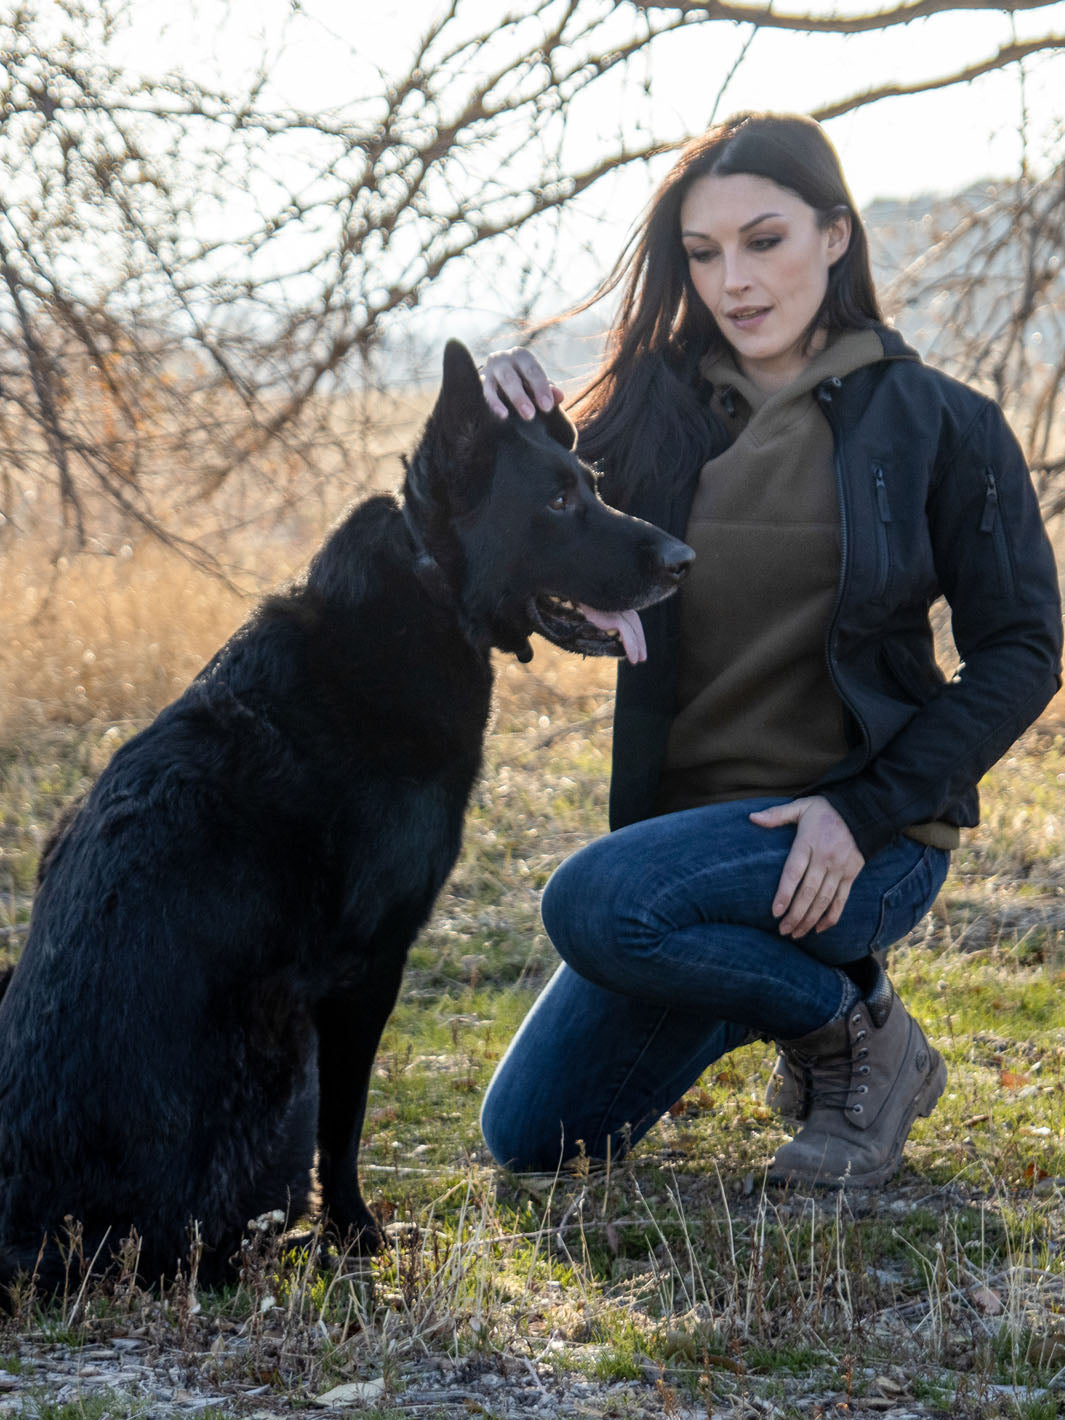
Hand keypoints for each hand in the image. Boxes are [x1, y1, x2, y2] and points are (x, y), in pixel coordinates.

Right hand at [482, 346, 564, 419]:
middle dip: (520, 397)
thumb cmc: (524, 382)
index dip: (540, 388)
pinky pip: (482, 393)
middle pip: (511, 378)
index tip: (547, 407)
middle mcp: (503, 359)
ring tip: (507, 416)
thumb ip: (548, 390)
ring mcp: (488, 371)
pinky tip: (499, 415)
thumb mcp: (537, 384)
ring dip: (501, 401)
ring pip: (493, 385)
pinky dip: (491, 404)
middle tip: (530, 415)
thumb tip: (559, 396)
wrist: (498, 378)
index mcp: (521, 356)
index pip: (532, 371)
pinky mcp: (478, 383)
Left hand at [749, 797, 864, 938]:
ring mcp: (840, 868)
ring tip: (795, 933)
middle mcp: (825, 858)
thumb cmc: (825, 810)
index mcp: (808, 842)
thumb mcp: (801, 806)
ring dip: (810, 920)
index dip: (784, 894)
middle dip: (795, 915)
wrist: (863, 810)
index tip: (775, 912)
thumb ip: (777, 815)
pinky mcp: (852, 874)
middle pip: (809, 892)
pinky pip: (842, 900)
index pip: (794, 872)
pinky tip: (819, 929)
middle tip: (782, 930)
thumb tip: (752, 818)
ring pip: (824, 900)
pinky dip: (831, 916)